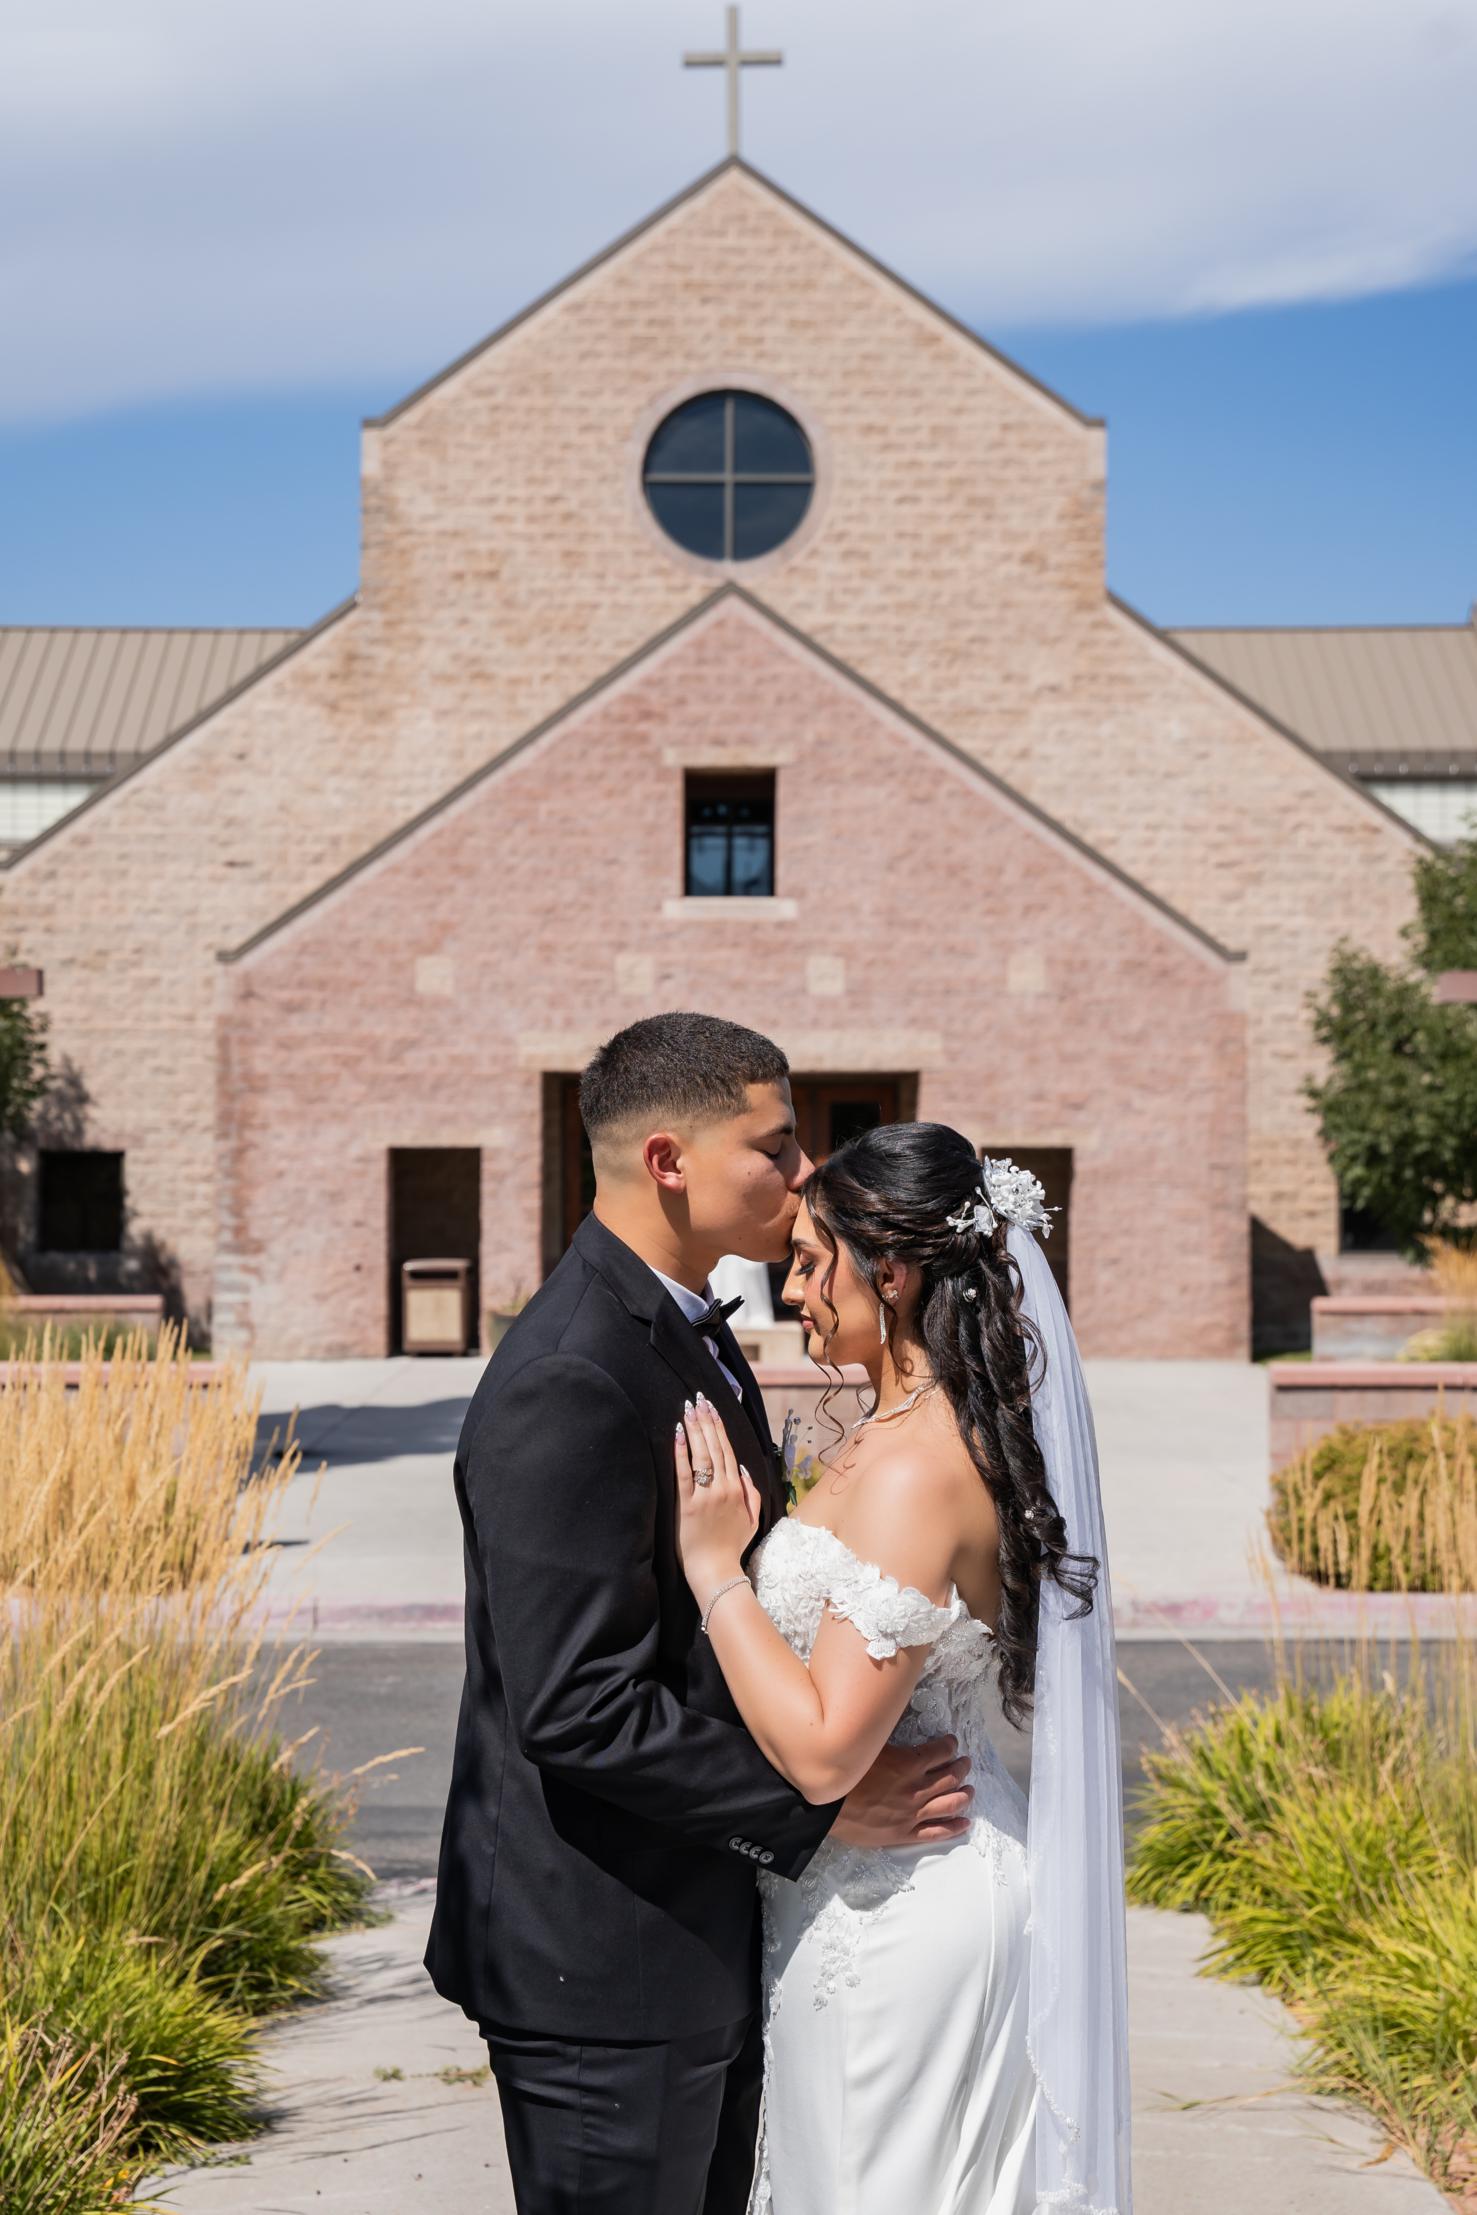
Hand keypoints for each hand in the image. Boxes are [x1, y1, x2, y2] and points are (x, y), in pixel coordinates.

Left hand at [674, 1395, 760, 1608]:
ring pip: (701, 1455)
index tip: (712, 1408)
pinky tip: (676, 1434)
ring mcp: (704, 1496)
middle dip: (705, 1420)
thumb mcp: (752, 1519)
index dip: (719, 1427)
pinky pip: (683, 1473)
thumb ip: (751, 1492)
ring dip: (694, 1429)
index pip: (727, 1450)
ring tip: (688, 1409)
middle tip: (698, 1400)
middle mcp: (722, 1488)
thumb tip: (742, 1469)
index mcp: (737, 1489)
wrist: (715, 1570)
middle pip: (714, 1447)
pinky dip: (680, 1452)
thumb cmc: (732, 1546)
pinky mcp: (686, 1505)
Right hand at [829, 1735, 973, 1847]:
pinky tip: (965, 1823)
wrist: (826, 1807)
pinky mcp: (905, 1834)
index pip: (940, 1751)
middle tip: (965, 1763)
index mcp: (909, 1764)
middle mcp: (916, 1789)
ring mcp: (913, 1813)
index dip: (950, 1745)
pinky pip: (936, 1832)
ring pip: (949, 1804)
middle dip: (961, 1767)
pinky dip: (953, 1828)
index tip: (952, 1743)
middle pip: (950, 1777)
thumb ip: (888, 1739)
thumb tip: (895, 1722)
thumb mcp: (868, 1746)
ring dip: (964, 1795)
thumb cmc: (844, 1773)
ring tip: (970, 1790)